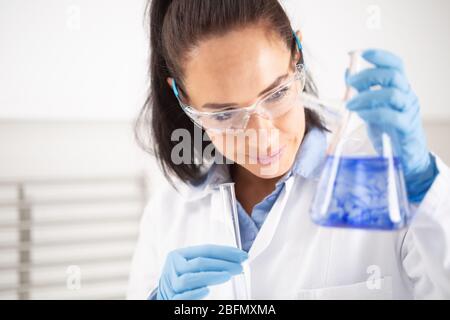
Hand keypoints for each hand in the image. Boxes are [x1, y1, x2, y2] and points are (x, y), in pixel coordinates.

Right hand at [157, 244, 247, 299]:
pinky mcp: (170, 298)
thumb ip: (206, 261)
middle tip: (239, 267)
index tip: (242, 256)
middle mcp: (172, 267)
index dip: (226, 252)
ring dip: (211, 277)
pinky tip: (207, 291)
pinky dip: (194, 293)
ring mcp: (170, 283)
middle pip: (199, 263)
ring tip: (228, 276)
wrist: (163, 293)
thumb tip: (236, 258)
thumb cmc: (182, 277)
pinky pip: (181, 296)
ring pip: (189, 279)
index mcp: (178, 254)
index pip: (205, 250)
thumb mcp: (189, 264)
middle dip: (222, 264)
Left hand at [346, 49, 437, 202]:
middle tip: (349, 84)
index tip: (361, 54)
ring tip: (350, 104)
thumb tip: (346, 73)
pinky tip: (361, 116)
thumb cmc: (388, 130)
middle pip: (393, 75)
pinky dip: (373, 113)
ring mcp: (409, 111)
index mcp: (399, 88)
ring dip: (366, 96)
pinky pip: (391, 116)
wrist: (405, 157)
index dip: (380, 56)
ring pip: (393, 94)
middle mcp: (407, 96)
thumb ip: (362, 92)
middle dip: (368, 76)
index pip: (396, 65)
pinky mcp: (407, 128)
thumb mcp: (372, 107)